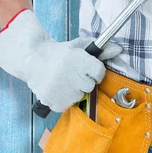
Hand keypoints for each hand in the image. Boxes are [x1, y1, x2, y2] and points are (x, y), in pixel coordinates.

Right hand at [0, 10, 121, 111]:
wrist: (32, 60)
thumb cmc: (60, 53)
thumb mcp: (79, 47)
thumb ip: (100, 50)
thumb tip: (119, 49)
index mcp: (79, 60)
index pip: (99, 73)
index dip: (94, 70)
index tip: (85, 67)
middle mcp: (72, 76)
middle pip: (90, 85)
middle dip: (83, 80)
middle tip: (70, 72)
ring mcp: (63, 91)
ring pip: (79, 95)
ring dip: (73, 90)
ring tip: (61, 80)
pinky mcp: (56, 103)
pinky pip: (68, 104)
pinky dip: (63, 99)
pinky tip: (56, 88)